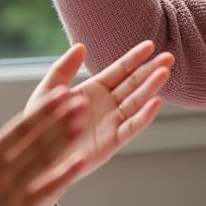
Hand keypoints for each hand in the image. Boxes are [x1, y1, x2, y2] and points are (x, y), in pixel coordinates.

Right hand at [0, 88, 86, 205]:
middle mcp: (3, 172)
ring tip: (83, 122)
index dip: (43, 109)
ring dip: (65, 141)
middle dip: (61, 119)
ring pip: (45, 160)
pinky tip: (81, 160)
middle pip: (38, 140)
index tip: (61, 93)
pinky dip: (65, 175)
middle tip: (83, 100)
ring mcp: (14, 191)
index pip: (20, 127)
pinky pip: (47, 189)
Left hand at [26, 41, 172, 179]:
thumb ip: (63, 68)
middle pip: (134, 84)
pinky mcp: (111, 143)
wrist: (36, 159)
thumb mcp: (47, 92)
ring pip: (136, 102)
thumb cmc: (39, 126)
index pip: (120, 70)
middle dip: (151, 70)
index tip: (150, 45)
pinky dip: (144, 116)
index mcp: (95, 90)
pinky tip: (156, 102)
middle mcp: (108, 105)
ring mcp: (112, 123)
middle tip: (169, 58)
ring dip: (151, 88)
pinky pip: (131, 127)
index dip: (135, 58)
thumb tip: (81, 46)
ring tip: (164, 73)